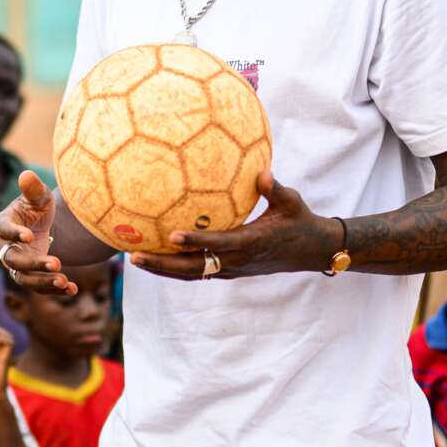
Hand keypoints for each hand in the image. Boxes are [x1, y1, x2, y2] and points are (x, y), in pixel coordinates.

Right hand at [0, 171, 76, 295]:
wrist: (41, 225)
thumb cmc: (36, 208)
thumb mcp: (38, 197)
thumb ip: (33, 189)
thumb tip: (26, 175)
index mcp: (4, 224)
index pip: (4, 230)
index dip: (14, 234)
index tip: (29, 236)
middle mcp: (5, 248)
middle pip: (14, 260)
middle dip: (34, 264)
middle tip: (57, 263)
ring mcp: (17, 265)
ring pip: (25, 279)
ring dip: (43, 282)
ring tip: (64, 281)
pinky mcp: (30, 277)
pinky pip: (39, 287)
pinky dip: (55, 290)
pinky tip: (72, 289)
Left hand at [127, 171, 338, 281]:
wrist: (311, 251)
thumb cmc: (300, 221)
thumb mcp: (292, 202)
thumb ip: (275, 188)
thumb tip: (263, 172)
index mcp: (252, 243)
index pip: (219, 244)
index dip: (197, 241)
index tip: (173, 235)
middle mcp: (238, 261)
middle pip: (194, 268)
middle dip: (164, 264)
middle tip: (134, 256)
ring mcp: (232, 270)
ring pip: (192, 274)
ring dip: (163, 269)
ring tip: (134, 259)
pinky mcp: (229, 271)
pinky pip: (198, 272)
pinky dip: (175, 268)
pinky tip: (155, 258)